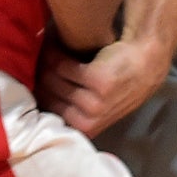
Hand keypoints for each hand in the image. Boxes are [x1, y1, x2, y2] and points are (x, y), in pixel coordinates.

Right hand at [37, 38, 169, 136]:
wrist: (146, 62)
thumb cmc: (118, 82)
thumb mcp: (95, 105)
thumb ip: (69, 108)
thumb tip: (31, 99)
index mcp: (84, 129)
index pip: (47, 112)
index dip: (37, 93)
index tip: (31, 78)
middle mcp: (89, 120)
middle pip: (48, 96)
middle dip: (39, 77)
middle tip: (35, 62)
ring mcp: (95, 102)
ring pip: (54, 81)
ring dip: (46, 64)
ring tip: (44, 53)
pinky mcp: (98, 81)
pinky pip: (65, 67)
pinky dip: (57, 56)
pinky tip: (55, 47)